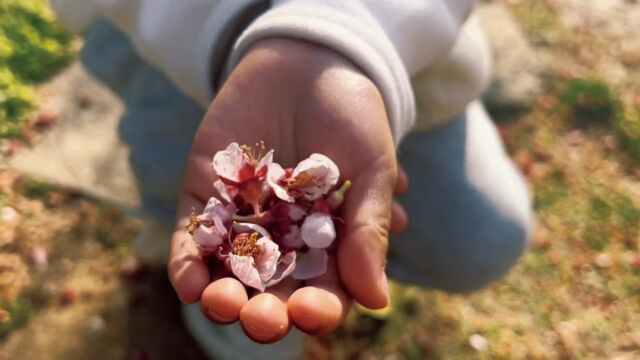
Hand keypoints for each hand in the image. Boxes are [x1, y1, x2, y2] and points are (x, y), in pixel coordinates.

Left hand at [168, 39, 407, 342]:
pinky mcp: (206, 197)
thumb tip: (376, 301)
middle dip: (265, 313)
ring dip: (222, 297)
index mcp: (329, 244)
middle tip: (262, 320)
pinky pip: (192, 238)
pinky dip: (187, 263)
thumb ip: (369, 229)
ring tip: (222, 303)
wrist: (308, 61)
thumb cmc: (352, 115)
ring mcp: (243, 222)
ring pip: (228, 274)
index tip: (312, 312)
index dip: (318, 309)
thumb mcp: (372, 167)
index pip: (323, 292)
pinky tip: (189, 283)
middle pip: (272, 292)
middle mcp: (284, 242)